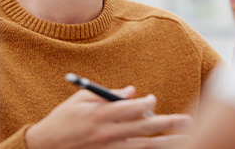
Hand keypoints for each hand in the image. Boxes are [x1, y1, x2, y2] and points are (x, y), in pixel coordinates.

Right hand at [24, 86, 192, 148]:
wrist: (45, 147)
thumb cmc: (63, 119)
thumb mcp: (81, 100)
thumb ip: (108, 95)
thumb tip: (132, 91)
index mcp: (101, 114)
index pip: (132, 108)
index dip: (147, 104)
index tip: (153, 100)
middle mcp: (108, 133)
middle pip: (145, 128)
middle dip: (169, 124)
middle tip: (189, 121)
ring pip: (144, 147)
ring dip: (166, 143)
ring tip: (186, 141)